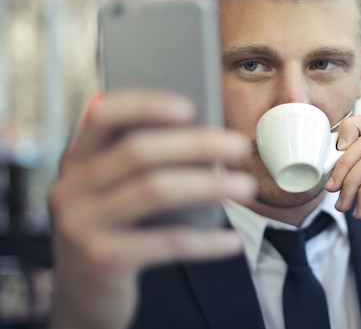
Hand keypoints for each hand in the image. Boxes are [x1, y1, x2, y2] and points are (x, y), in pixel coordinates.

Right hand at [48, 91, 255, 328]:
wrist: (86, 298)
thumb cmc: (116, 233)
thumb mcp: (116, 194)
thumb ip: (144, 166)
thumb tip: (208, 138)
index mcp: (78, 161)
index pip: (104, 116)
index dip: (147, 106)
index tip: (191, 107)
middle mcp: (72, 188)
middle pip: (138, 152)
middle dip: (197, 145)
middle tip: (239, 146)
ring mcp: (82, 224)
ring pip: (155, 190)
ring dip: (209, 185)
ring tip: (246, 186)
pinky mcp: (101, 259)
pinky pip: (166, 242)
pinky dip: (205, 241)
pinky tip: (231, 240)